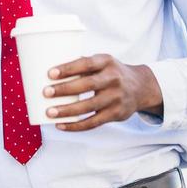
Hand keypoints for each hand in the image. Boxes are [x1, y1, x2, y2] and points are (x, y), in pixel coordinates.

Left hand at [42, 53, 162, 131]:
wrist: (141, 87)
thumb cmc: (112, 72)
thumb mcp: (103, 62)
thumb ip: (82, 65)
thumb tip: (49, 72)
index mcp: (107, 61)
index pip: (87, 63)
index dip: (68, 68)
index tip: (50, 73)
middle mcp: (113, 78)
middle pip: (87, 85)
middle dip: (65, 89)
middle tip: (45, 93)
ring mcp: (116, 97)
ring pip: (89, 106)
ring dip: (67, 111)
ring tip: (50, 113)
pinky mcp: (116, 114)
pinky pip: (93, 122)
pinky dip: (76, 126)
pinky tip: (61, 125)